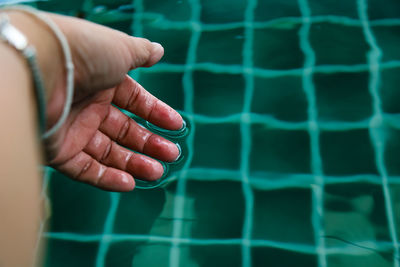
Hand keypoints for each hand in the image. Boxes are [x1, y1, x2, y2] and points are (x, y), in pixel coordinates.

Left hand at [43, 14, 182, 191]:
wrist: (39, 69)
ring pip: (109, 153)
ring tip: (157, 172)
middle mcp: (88, 106)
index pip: (134, 101)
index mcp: (103, 82)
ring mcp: (73, 130)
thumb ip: (141, 53)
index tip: (176, 126)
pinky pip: (85, 169)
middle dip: (150, 143)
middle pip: (124, 130)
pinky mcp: (59, 152)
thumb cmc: (83, 54)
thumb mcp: (120, 48)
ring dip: (135, 165)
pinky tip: (130, 184)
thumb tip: (159, 51)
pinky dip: (107, 179)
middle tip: (172, 154)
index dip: (157, 113)